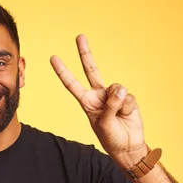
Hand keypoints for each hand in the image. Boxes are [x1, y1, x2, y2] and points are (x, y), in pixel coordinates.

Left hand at [50, 35, 146, 163]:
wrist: (129, 146)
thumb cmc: (111, 138)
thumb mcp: (104, 125)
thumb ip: (110, 106)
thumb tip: (119, 89)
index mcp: (86, 102)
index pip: (72, 84)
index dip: (63, 71)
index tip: (53, 58)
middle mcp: (99, 94)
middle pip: (90, 69)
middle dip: (85, 53)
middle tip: (79, 36)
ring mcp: (113, 95)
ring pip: (117, 87)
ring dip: (118, 103)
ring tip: (118, 116)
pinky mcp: (127, 97)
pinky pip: (128, 97)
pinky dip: (128, 107)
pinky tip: (127, 114)